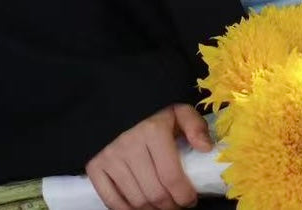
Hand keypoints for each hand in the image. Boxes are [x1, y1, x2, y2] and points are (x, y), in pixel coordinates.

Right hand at [86, 102, 213, 209]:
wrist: (116, 102)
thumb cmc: (152, 111)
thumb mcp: (178, 110)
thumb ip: (195, 126)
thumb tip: (206, 148)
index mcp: (153, 131)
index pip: (171, 177)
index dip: (184, 195)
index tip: (190, 200)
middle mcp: (130, 145)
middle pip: (154, 193)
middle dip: (170, 206)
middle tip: (177, 205)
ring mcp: (110, 158)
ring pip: (135, 201)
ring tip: (162, 206)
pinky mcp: (95, 167)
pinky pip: (111, 201)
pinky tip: (140, 207)